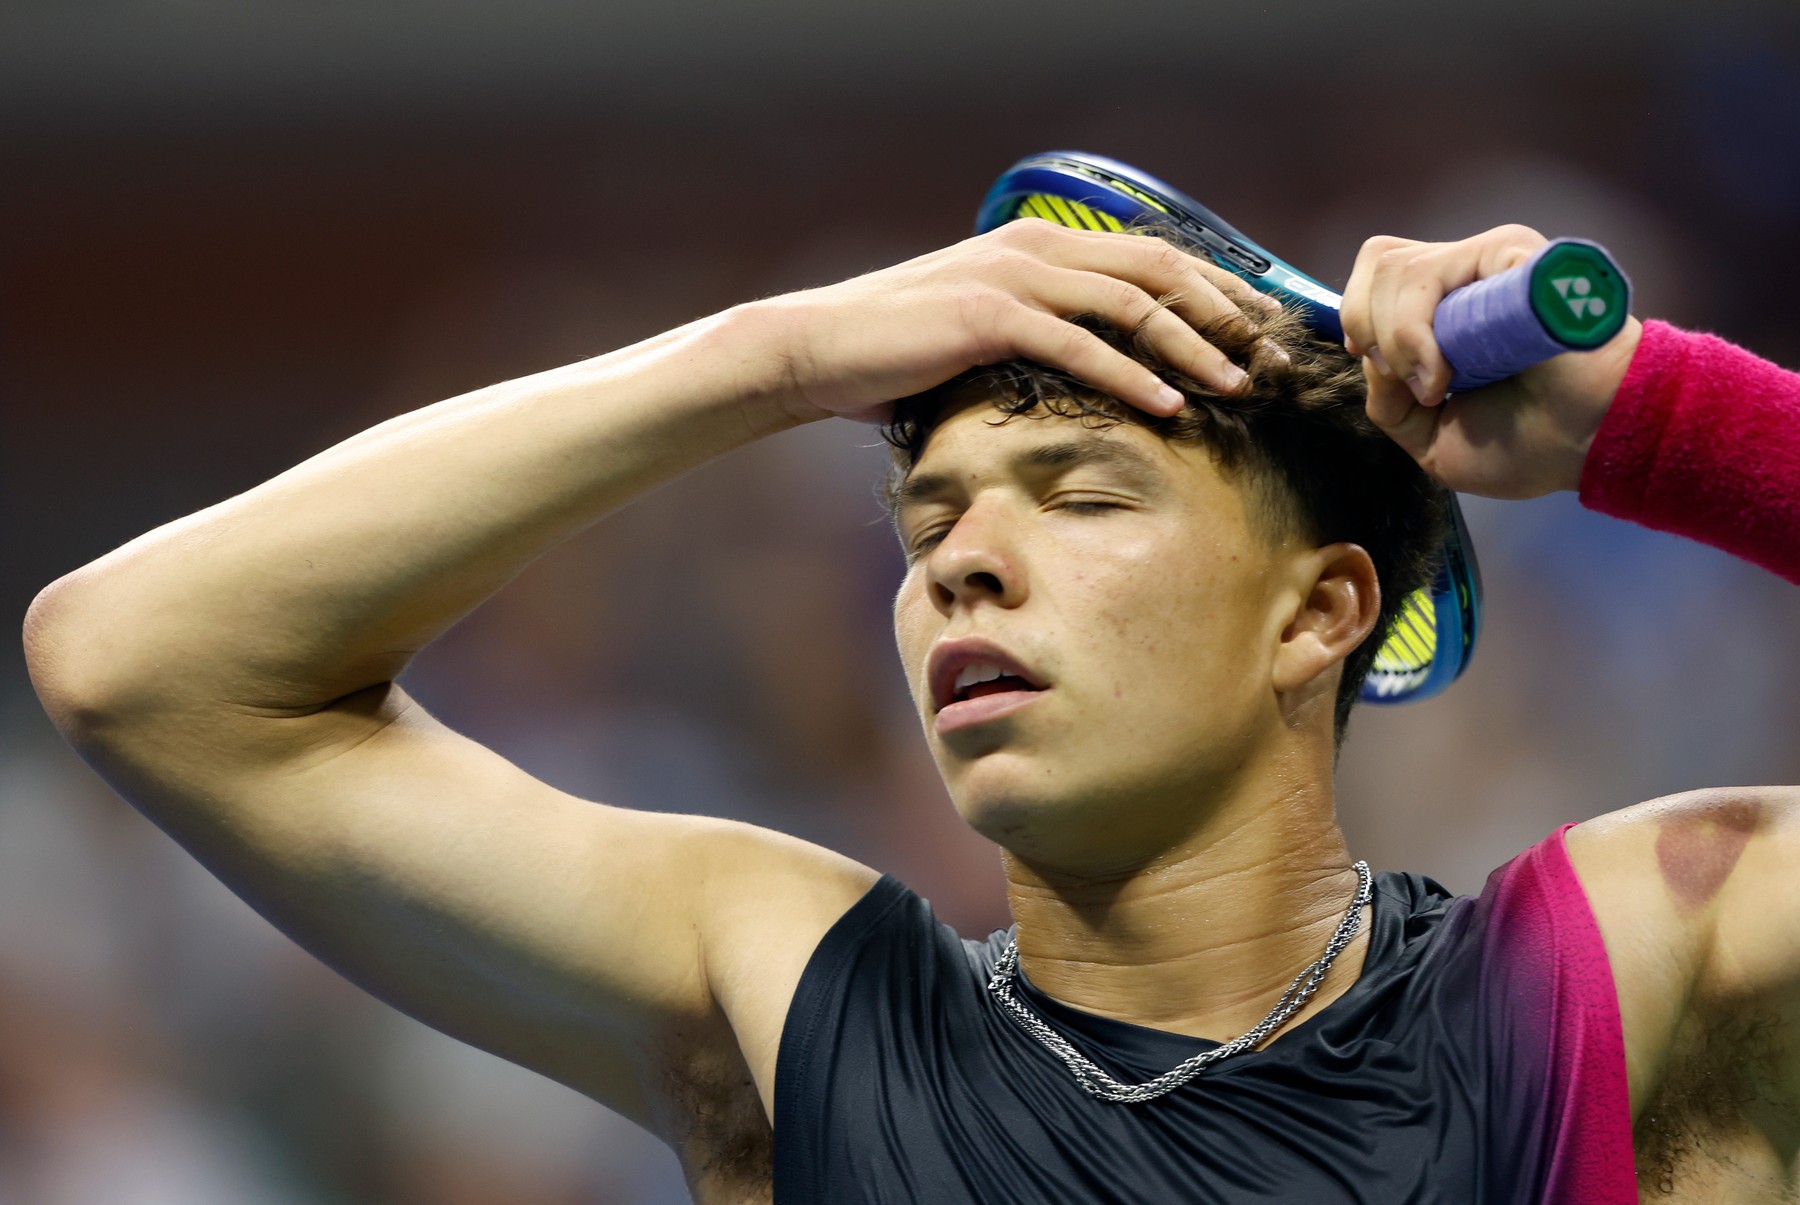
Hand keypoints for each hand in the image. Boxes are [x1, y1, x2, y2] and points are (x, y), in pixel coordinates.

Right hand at [752, 219, 1280, 424]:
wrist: (817, 350)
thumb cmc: (895, 352)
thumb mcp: (976, 335)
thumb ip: (1033, 338)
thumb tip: (1086, 374)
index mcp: (1037, 247)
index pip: (1148, 257)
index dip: (1212, 289)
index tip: (1257, 330)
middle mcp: (1034, 249)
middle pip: (1158, 270)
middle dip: (1223, 312)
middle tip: (1270, 356)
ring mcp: (1013, 277)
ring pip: (1131, 304)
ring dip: (1193, 346)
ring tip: (1238, 385)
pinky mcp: (989, 316)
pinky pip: (1081, 345)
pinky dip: (1132, 376)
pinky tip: (1170, 405)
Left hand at [1340, 224, 1641, 499]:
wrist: (1587, 444)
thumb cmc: (1523, 443)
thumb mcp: (1429, 437)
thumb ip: (1387, 402)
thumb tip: (1369, 356)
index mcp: (1446, 305)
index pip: (1375, 272)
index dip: (1357, 314)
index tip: (1376, 363)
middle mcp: (1466, 274)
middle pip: (1379, 264)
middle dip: (1372, 332)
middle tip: (1419, 384)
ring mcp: (1491, 260)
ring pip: (1400, 269)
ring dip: (1400, 340)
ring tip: (1441, 384)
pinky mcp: (1515, 257)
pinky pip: (1441, 272)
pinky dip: (1421, 333)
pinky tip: (1448, 372)